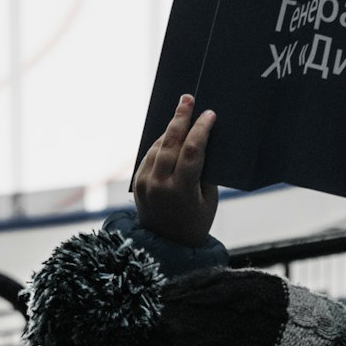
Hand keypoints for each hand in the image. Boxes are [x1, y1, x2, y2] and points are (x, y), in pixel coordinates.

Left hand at [133, 95, 217, 247]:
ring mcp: (144, 183)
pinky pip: (149, 156)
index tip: (209, 114)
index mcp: (182, 190)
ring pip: (157, 146)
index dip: (201, 130)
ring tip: (181, 113)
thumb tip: (203, 142)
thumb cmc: (196, 222)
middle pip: (170, 143)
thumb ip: (204, 172)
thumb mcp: (209, 200)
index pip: (192, 151)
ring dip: (170, 129)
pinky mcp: (136, 183)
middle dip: (180, 118)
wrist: (166, 246)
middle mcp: (159, 185)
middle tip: (187, 98)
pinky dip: (160, 143)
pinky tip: (170, 135)